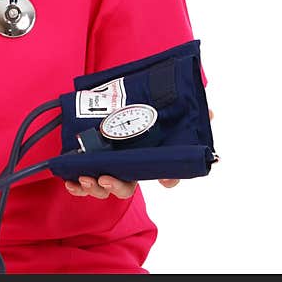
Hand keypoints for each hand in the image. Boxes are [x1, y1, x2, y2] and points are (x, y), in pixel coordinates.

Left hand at [64, 108, 214, 196]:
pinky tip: (71, 180)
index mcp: (149, 155)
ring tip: (86, 177)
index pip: (164, 175)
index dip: (167, 180)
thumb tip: (210, 114)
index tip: (164, 182)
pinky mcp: (88, 158)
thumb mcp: (172, 105)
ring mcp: (107, 163)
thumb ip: (192, 110)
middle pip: (125, 187)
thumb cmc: (148, 106)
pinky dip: (75, 185)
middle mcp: (129, 164)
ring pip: (102, 187)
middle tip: (106, 177)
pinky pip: (81, 180)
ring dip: (94, 187)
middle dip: (115, 186)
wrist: (118, 94)